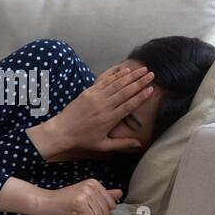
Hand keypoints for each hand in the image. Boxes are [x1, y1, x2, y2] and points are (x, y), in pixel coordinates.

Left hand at [26, 64, 153, 159]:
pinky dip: (115, 75)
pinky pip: (104, 81)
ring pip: (116, 84)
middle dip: (140, 82)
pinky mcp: (88, 92)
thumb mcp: (103, 145)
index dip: (141, 96)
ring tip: (142, 69)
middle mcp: (104, 106)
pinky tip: (124, 70)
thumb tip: (140, 145)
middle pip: (125, 91)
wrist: (62, 131)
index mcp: (110, 119)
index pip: (129, 105)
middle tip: (152, 74)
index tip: (152, 89)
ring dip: (130, 76)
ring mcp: (95, 97)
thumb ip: (122, 143)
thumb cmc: (83, 139)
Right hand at [36, 179, 121, 214]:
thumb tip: (120, 193)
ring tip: (76, 212)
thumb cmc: (65, 201)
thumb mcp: (85, 195)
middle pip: (106, 212)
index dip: (100, 211)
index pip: (111, 205)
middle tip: (80, 211)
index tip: (86, 208)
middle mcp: (91, 186)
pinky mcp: (80, 203)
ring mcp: (85, 194)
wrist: (45, 202)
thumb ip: (103, 194)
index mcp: (94, 183)